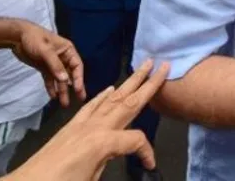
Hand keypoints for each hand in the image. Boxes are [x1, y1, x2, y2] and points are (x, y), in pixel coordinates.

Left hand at [5, 60, 169, 180]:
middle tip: (162, 65)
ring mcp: (82, 124)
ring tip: (143, 67)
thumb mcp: (93, 179)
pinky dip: (103, 95)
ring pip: (111, 98)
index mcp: (103, 141)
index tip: (149, 166)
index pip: (136, 139)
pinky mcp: (71, 126)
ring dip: (129, 82)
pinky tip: (111, 88)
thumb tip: (119, 154)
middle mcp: (95, 126)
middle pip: (127, 101)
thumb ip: (110, 160)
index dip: (147, 152)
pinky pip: (91, 106)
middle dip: (147, 83)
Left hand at [12, 21, 85, 107]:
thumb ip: (55, 65)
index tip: (79, 90)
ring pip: (60, 79)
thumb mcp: (45, 50)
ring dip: (62, 90)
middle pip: (70, 74)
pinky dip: (51, 87)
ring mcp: (53, 63)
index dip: (79, 78)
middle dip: (74, 87)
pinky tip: (53, 96)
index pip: (77, 66)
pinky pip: (50, 79)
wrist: (16, 36)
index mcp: (67, 50)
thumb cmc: (34, 38)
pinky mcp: (44, 67)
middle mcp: (63, 57)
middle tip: (80, 99)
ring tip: (64, 103)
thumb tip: (65, 80)